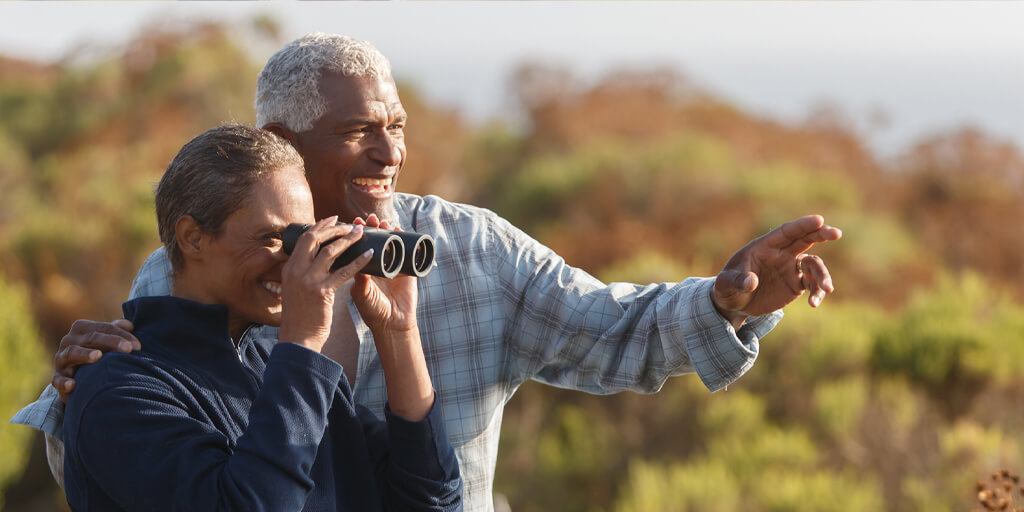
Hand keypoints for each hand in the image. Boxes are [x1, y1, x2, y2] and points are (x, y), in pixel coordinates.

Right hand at [52, 318, 139, 401]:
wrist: (75, 375)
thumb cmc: (96, 352)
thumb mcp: (105, 341)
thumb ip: (116, 330)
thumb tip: (130, 325)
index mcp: (82, 328)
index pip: (103, 328)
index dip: (121, 335)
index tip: (138, 346)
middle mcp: (69, 340)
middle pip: (91, 338)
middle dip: (112, 342)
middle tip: (129, 350)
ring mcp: (61, 359)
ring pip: (72, 353)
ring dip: (84, 354)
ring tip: (98, 356)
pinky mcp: (57, 377)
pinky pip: (58, 379)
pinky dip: (64, 382)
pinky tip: (72, 385)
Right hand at [279, 216, 373, 352]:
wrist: (298, 338)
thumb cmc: (300, 315)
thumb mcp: (294, 289)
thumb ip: (301, 273)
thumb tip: (315, 259)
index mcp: (289, 268)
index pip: (304, 238)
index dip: (320, 226)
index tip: (333, 218)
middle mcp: (296, 271)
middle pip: (315, 239)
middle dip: (334, 228)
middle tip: (351, 224)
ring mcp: (308, 281)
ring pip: (330, 251)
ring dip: (347, 240)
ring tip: (362, 233)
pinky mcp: (322, 292)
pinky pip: (344, 272)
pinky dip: (359, 261)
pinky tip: (370, 255)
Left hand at [350, 214, 418, 333]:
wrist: (393, 324)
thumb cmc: (373, 311)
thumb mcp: (361, 293)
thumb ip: (359, 278)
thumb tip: (355, 259)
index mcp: (363, 269)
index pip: (358, 246)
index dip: (355, 234)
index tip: (350, 223)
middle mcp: (378, 264)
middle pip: (375, 240)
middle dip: (371, 228)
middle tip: (368, 219)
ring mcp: (393, 266)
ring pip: (390, 242)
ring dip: (386, 230)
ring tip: (382, 222)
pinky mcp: (408, 269)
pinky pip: (407, 250)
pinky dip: (404, 239)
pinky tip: (400, 230)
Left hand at [711, 215, 841, 327]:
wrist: (734, 303)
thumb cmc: (727, 287)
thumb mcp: (726, 284)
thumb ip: (738, 281)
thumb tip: (750, 282)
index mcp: (765, 246)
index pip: (786, 232)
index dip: (802, 225)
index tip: (819, 220)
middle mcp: (781, 254)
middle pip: (805, 239)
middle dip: (821, 234)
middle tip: (836, 233)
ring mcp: (790, 269)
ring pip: (813, 265)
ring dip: (823, 275)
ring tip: (827, 289)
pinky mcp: (796, 285)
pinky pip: (812, 285)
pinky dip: (817, 293)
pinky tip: (813, 304)